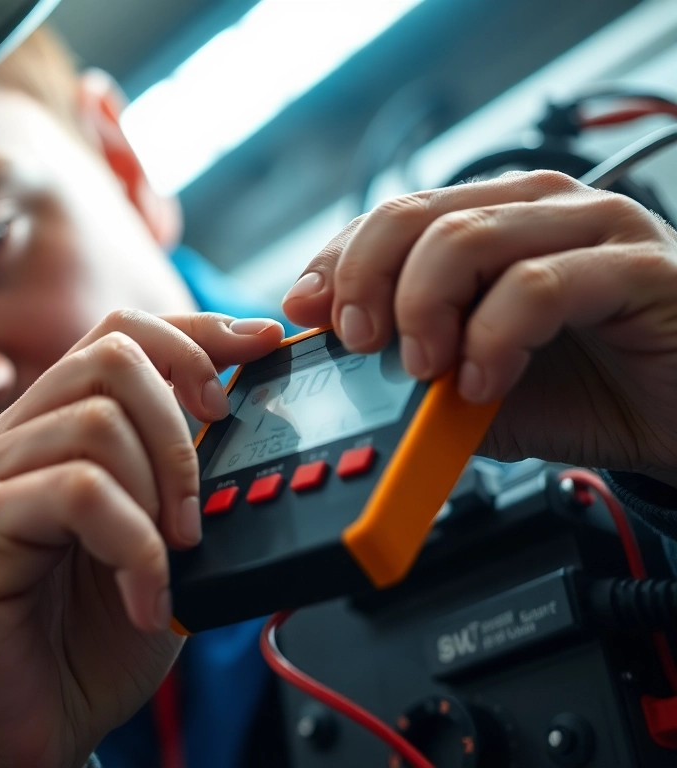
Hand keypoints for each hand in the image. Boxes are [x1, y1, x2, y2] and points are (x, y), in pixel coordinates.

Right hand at [0, 310, 283, 767]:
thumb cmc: (58, 663)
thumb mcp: (142, 566)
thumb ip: (171, 503)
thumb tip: (246, 449)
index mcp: (32, 444)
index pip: (110, 341)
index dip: (192, 335)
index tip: (258, 347)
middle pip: (108, 357)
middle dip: (183, 425)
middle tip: (197, 511)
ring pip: (97, 421)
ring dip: (160, 496)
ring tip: (166, 569)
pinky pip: (78, 492)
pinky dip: (135, 544)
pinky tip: (141, 600)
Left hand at [282, 170, 676, 486]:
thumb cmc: (588, 390)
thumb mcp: (473, 385)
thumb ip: (410, 370)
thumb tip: (328, 361)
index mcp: (492, 219)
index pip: (390, 216)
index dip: (336, 260)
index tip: (305, 310)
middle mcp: (536, 209)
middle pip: (414, 215)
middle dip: (366, 281)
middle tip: (360, 342)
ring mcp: (592, 227)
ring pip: (466, 238)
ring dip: (424, 311)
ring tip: (428, 370)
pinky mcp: (638, 266)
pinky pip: (538, 285)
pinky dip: (493, 339)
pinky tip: (485, 382)